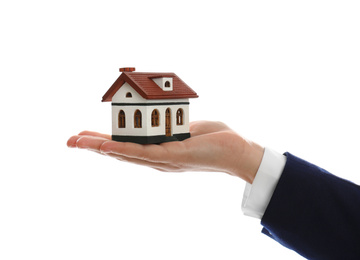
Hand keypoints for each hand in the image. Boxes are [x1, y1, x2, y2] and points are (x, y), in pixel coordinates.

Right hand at [67, 121, 263, 182]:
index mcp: (158, 150)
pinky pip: (145, 152)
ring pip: (127, 153)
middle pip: (120, 152)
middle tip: (70, 141)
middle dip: (94, 146)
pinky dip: (124, 150)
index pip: (125, 145)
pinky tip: (108, 147)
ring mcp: (163, 159)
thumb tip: (159, 117)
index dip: (104, 141)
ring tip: (80, 142)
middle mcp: (157, 158)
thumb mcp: (184, 127)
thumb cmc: (213, 139)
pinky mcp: (173, 156)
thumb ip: (168, 126)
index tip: (85, 136)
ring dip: (102, 148)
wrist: (237, 151)